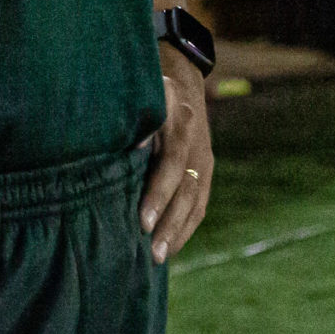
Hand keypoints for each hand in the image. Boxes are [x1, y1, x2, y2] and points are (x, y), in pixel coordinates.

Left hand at [141, 51, 212, 264]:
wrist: (181, 75)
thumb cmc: (145, 89)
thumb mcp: (138, 94)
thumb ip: (131, 118)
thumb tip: (128, 147)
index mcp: (177, 119)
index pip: (172, 161)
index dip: (158, 191)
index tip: (141, 218)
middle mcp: (194, 141)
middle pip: (186, 186)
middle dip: (168, 220)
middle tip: (150, 248)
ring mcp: (204, 157)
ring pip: (196, 199)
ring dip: (178, 230)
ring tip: (158, 258)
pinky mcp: (206, 170)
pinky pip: (200, 203)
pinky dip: (185, 227)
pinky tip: (170, 247)